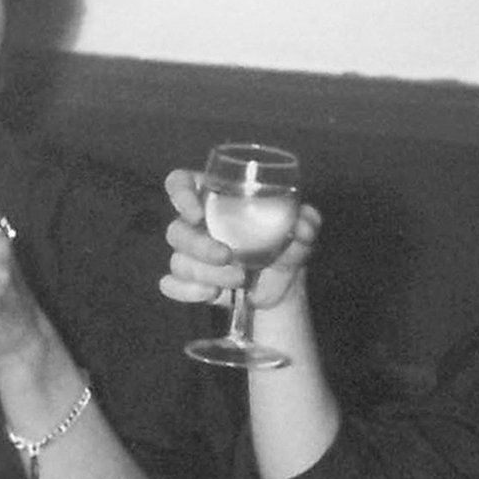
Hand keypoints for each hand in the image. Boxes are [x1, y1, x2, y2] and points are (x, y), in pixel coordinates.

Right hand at [158, 167, 321, 311]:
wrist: (285, 284)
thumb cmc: (286, 243)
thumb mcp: (301, 230)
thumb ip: (306, 221)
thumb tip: (301, 225)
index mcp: (215, 198)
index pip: (179, 183)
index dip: (180, 194)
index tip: (198, 213)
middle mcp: (196, 224)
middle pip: (176, 230)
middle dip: (200, 247)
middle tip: (228, 256)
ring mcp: (190, 254)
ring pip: (178, 261)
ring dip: (208, 273)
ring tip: (239, 279)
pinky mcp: (190, 282)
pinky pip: (171, 285)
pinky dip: (188, 291)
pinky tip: (211, 294)